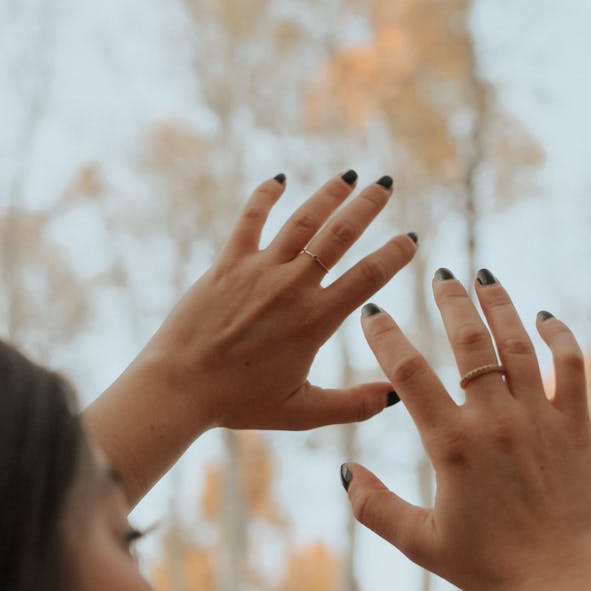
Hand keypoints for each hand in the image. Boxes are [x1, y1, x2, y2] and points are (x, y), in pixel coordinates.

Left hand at [145, 171, 417, 430]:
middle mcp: (291, 287)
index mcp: (315, 321)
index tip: (410, 238)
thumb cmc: (239, 402)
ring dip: (328, 194)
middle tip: (386, 184)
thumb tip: (396, 395)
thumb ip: (353, 404)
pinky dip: (265, 196)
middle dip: (367, 205)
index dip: (394, 255)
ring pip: (302, 221)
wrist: (179, 386)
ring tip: (349, 177)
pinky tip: (279, 179)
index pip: (368, 278)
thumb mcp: (302, 413)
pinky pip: (250, 220)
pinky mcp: (227, 264)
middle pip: (339, 235)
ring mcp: (258, 271)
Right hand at [342, 269, 590, 590]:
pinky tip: (546, 317)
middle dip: (451, 301)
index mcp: (452, 444)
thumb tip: (345, 470)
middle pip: (469, 342)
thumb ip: (375, 507)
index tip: (373, 313)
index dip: (386, 337)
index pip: (409, 374)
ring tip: (485, 277)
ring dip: (499, 305)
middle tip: (440, 273)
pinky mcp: (575, 425)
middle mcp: (495, 420)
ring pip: (518, 343)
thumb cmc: (493, 566)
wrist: (569, 580)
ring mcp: (539, 417)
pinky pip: (571, 366)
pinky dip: (559, 336)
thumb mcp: (421, 544)